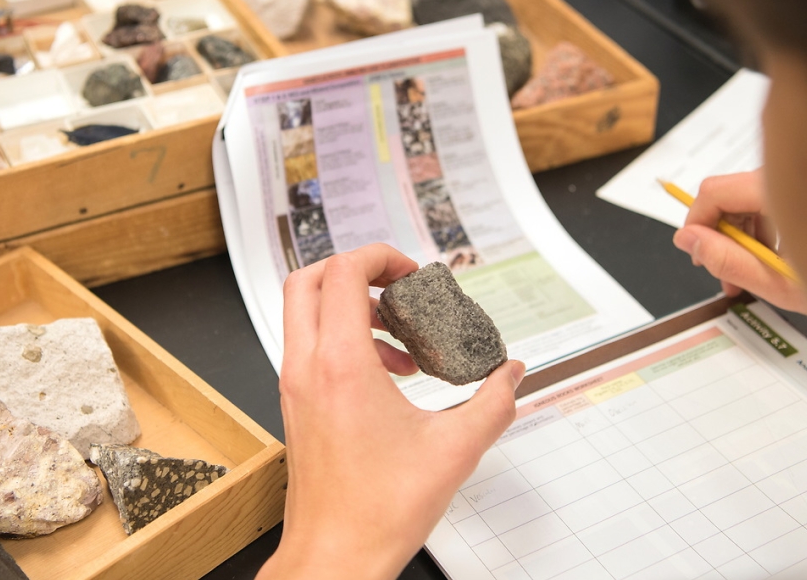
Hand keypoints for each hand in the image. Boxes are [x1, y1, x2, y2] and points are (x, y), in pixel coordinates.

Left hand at [259, 244, 525, 579]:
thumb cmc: (377, 512)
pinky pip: (311, 348)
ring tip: (403, 343)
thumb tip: (512, 374)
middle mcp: (306, 368)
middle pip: (308, 279)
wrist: (334, 558)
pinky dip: (344, 342)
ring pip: (305, 314)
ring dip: (352, 309)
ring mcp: (294, 386)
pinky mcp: (296, 406)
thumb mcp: (456, 450)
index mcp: (339, 365)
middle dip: (356, 271)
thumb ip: (494, 403)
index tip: (413, 274)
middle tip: (399, 289)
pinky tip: (389, 378)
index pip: (343, 272)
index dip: (380, 257)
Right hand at [672, 170, 806, 313]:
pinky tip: (777, 259)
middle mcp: (791, 175)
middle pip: (731, 195)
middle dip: (720, 236)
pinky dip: (767, 228)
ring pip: (751, 199)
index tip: (698, 256)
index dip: (696, 225)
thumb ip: (727, 259)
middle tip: (726, 276)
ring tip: (753, 276)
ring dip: (743, 236)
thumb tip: (687, 240)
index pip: (713, 192)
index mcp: (781, 191)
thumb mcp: (779, 280)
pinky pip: (775, 199)